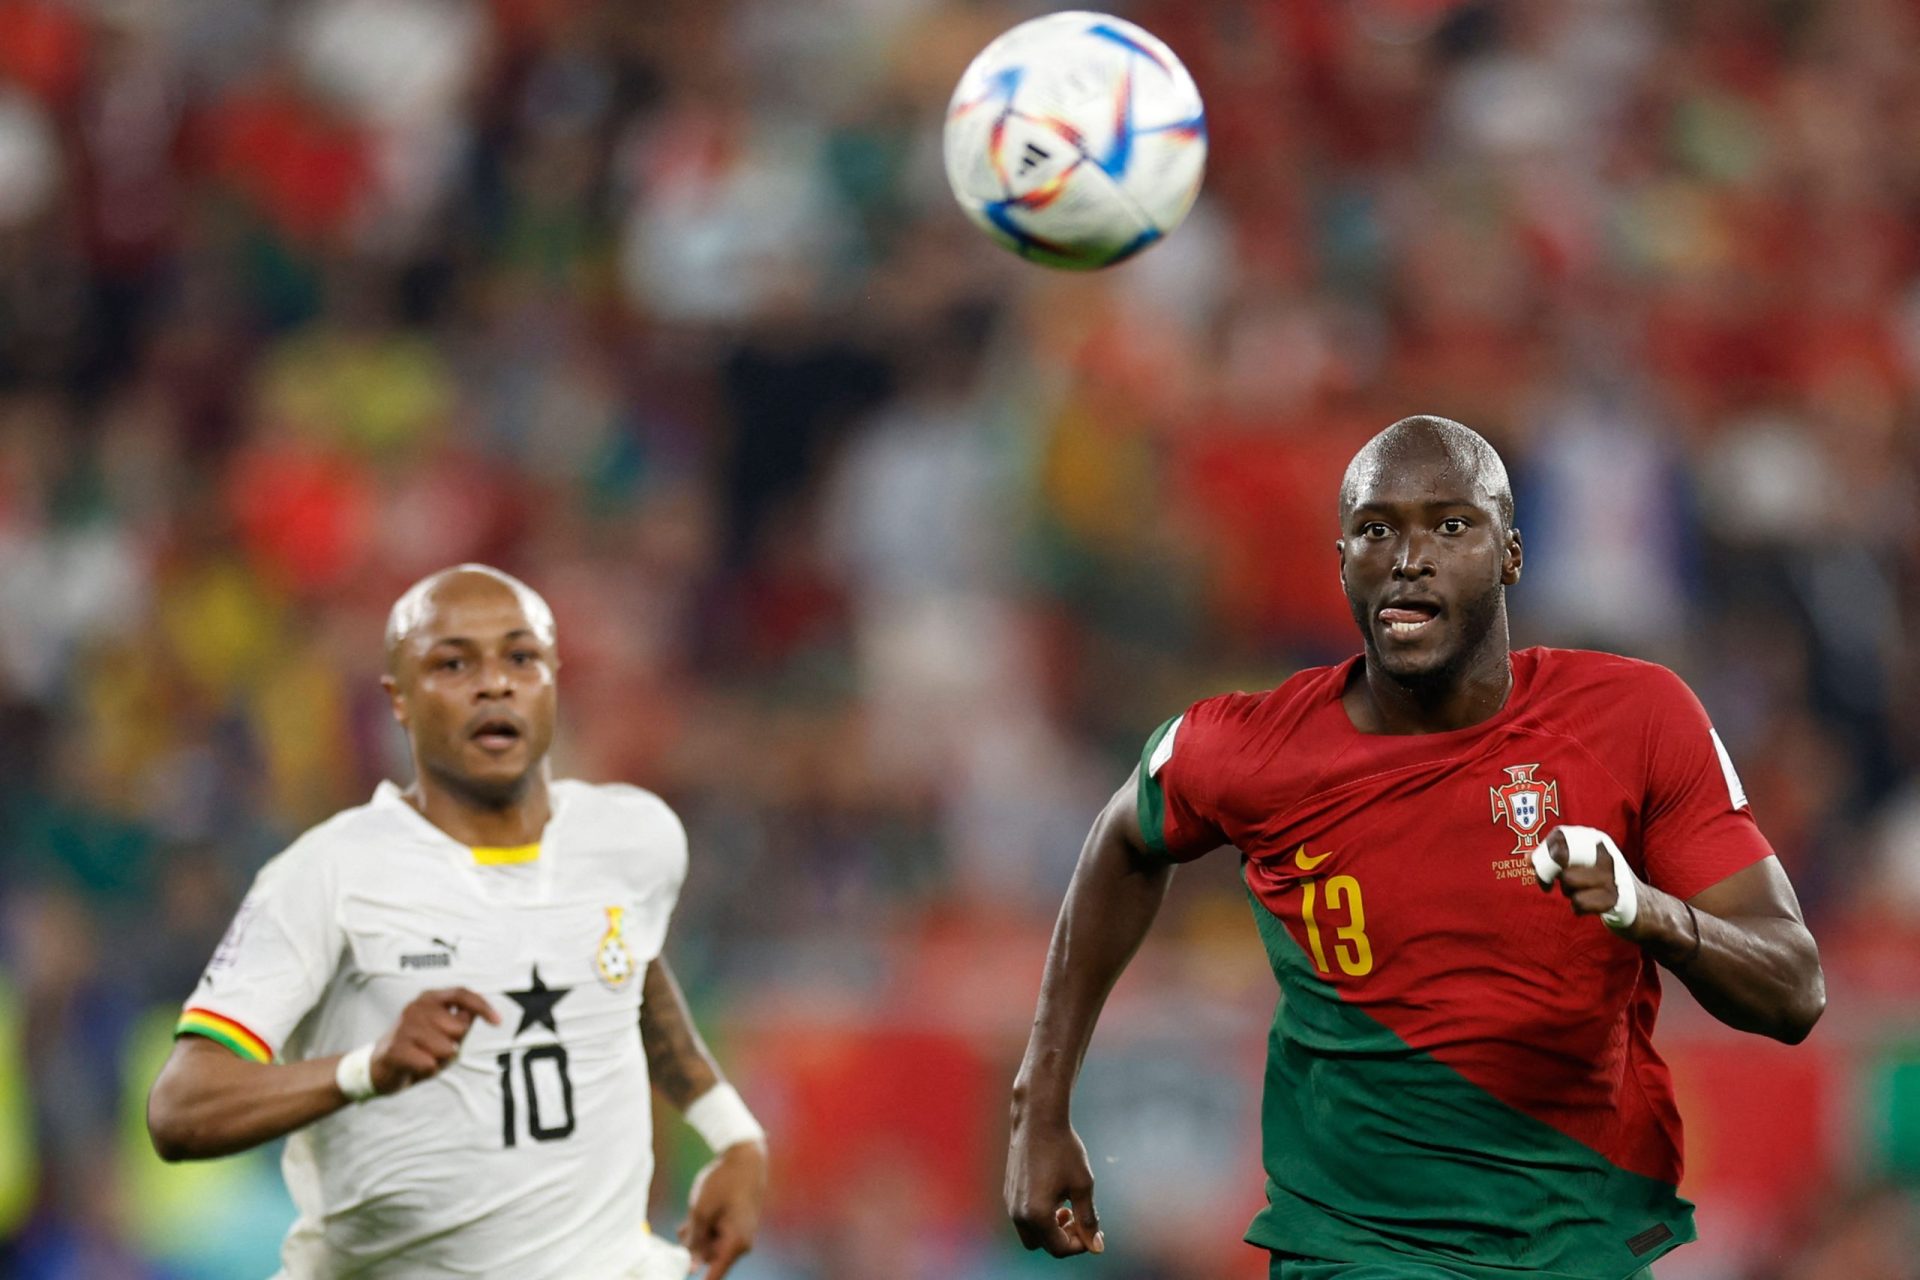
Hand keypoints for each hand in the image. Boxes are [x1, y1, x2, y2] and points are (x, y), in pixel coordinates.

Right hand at [370, 988, 499, 1094]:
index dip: (483, 1006)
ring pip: (446, 1048)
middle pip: (459, 1028)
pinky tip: (416, 1067)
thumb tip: (473, 1013)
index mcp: (430, 999)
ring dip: (441, 1060)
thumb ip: (461, 1023)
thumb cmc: (419, 1049)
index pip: (462, 994)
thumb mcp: (444, 1035)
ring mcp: (404, 1026)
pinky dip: (429, 1070)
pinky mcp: (395, 1048)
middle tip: (437, 1051)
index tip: (498, 1022)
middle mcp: (416, 1007)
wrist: (381, 1069)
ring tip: (425, 1058)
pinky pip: (429, 1063)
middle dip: (454, 1046)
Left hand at [680, 1140, 765, 1279]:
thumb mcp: (701, 1211)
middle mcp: (741, 1243)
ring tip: (689, 1220)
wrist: (745, 1157)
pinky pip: (717, 1236)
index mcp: (736, 1243)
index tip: (681, 1276)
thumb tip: (690, 1269)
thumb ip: (694, 1242)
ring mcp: (740, 1234)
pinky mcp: (737, 1226)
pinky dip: (705, 1229)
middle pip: (710, 1259)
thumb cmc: (725, 1182)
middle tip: (684, 1229)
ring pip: (711, 1246)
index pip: (714, 1275)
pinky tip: (696, 1216)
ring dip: (697, 1237)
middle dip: (693, 1248)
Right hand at [1006, 1117, 1104, 1256]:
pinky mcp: (1008, 1190)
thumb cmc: (1063, 1150)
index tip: (1094, 1230)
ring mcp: (1010, 1202)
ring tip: (1068, 1207)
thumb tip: (1096, 1246)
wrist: (1038, 1120)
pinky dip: (1040, 1215)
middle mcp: (1018, 1213)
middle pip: (1043, 1244)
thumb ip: (1088, 1219)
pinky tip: (1054, 1193)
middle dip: (1063, 1238)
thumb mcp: (1082, 1185)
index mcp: (1036, 1215)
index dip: (1080, 1244)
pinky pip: (1023, 1216)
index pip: (1059, 1248)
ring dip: (1051, 1228)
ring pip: (1031, 1232)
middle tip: (1079, 1220)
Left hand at [1534, 826, 1640, 933]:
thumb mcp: (1579, 866)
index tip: (1536, 866)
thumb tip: (1527, 858)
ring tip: (1580, 895)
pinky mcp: (1616, 899)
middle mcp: (1605, 852)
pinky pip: (1580, 903)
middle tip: (1548, 885)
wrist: (1643, 908)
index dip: (1543, 853)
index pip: (1559, 835)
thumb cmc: (1603, 884)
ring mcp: (1613, 876)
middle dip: (1547, 873)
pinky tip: (1588, 907)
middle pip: (1560, 857)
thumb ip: (1553, 860)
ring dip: (1568, 893)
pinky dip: (1578, 908)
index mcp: (1596, 840)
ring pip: (1568, 882)